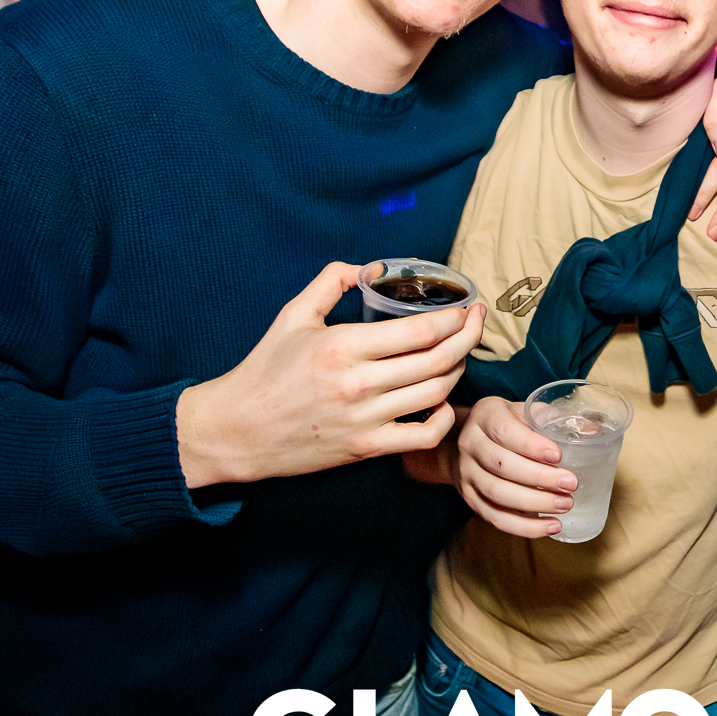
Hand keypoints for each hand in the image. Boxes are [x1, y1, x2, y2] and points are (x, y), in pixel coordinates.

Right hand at [176, 261, 485, 486]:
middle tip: (477, 323)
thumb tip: (371, 267)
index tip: (466, 307)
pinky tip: (441, 400)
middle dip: (468, 337)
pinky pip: (422, 436)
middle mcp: (359, 383)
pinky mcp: (366, 448)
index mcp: (343, 345)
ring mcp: (365, 419)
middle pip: (438, 360)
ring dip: (458, 371)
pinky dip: (442, 418)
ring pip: (436, 393)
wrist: (239, 429)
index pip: (420, 330)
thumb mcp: (293, 315)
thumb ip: (331, 281)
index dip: (454, 318)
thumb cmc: (266, 370)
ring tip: (460, 354)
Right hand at [452, 395, 574, 537]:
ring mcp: (467, 473)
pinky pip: (495, 517)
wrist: (467, 440)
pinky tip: (550, 526)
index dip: (532, 446)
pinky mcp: (470, 498)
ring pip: (497, 494)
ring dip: (534, 503)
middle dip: (540, 478)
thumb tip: (595, 429)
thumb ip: (557, 418)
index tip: (559, 456)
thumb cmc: (508, 423)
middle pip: (502, 465)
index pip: (506, 431)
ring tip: (566, 505)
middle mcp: (470, 444)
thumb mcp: (527, 411)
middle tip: (571, 484)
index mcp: (486, 415)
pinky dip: (524, 526)